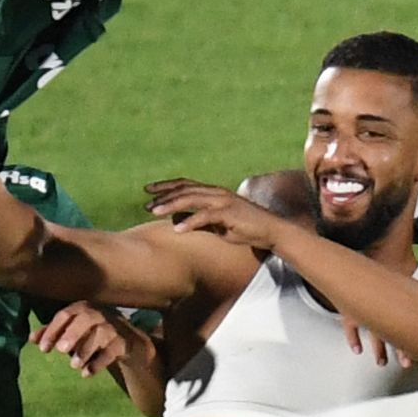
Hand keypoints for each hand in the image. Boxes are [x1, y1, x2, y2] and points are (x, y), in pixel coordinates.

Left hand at [32, 303, 143, 380]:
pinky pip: (111, 351)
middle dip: (72, 334)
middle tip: (60, 350)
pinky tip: (86, 374)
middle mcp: (99, 313)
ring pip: (100, 334)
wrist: (127, 342)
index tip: (42, 349)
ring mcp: (114, 327)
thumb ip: (53, 333)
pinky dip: (98, 363)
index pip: (65, 315)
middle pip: (85, 319)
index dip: (52, 331)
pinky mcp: (124, 342)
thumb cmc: (92, 334)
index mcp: (83, 308)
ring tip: (73, 366)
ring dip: (85, 350)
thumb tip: (31, 339)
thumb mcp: (72, 331)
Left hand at [148, 178, 288, 251]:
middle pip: (184, 189)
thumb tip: (177, 221)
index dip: (166, 186)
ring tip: (154, 212)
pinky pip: (205, 216)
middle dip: (163, 196)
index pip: (185, 184)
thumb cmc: (245, 228)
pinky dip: (190, 222)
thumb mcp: (217, 225)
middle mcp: (216, 192)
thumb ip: (198, 221)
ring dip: (171, 205)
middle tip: (146, 204)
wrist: (271, 231)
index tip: (148, 191)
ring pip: (191, 199)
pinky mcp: (229, 213)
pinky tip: (177, 229)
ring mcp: (223, 201)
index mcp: (213, 192)